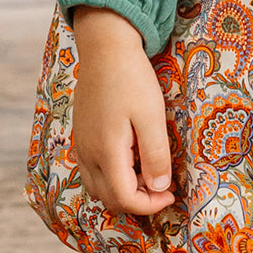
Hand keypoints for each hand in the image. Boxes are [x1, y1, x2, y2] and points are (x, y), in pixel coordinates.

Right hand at [71, 7, 174, 214]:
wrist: (104, 47)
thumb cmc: (131, 78)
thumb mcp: (152, 117)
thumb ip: (156, 156)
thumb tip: (159, 188)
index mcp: (106, 151)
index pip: (124, 199)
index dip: (150, 205)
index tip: (170, 193)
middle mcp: (88, 154)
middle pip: (109, 200)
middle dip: (138, 201)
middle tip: (161, 183)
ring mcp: (82, 146)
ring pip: (98, 189)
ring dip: (124, 191)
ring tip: (147, 171)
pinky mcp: (81, 138)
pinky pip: (93, 172)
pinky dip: (113, 178)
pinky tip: (132, 159)